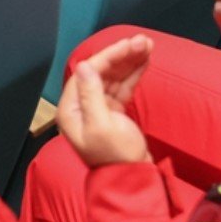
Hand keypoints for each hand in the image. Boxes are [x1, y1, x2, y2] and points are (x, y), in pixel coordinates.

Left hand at [57, 35, 152, 166]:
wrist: (133, 179)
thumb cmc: (115, 155)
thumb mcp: (102, 125)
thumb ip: (91, 94)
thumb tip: (85, 65)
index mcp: (71, 109)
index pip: (87, 73)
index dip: (107, 57)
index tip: (128, 45)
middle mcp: (81, 106)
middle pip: (101, 72)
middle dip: (122, 55)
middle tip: (144, 41)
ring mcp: (98, 108)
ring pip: (113, 77)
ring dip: (130, 60)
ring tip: (149, 45)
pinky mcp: (113, 112)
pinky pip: (122, 86)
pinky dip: (133, 73)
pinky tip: (146, 60)